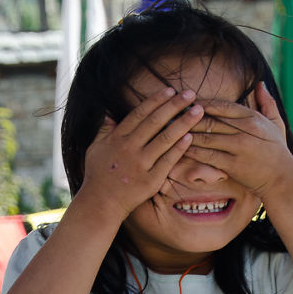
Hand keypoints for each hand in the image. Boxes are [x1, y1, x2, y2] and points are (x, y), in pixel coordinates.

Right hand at [79, 85, 203, 222]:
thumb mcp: (94, 149)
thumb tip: (109, 114)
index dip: (156, 100)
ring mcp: (141, 164)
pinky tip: (190, 137)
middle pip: (155, 122)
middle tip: (190, 94)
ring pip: (165, 139)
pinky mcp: (150, 180)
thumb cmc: (97, 175)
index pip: (140, 113)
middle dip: (174, 105)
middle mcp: (129, 148)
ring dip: (183, 123)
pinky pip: (168, 161)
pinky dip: (179, 148)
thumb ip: (104, 130)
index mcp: (117, 138)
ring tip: (198, 111)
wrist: (100, 204)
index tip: (170, 90)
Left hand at [178, 81, 292, 200]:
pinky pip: (207, 155)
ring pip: (206, 136)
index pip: (222, 106)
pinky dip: (192, 151)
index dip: (203, 103)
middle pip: (210, 119)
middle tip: (172, 114)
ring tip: (170, 129)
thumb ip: (267, 102)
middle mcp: (245, 130)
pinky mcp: (232, 165)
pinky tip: (179, 148)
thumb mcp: (276, 123)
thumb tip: (260, 84)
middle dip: (190, 117)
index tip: (188, 102)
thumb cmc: (278, 151)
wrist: (282, 179)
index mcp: (253, 118)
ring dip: (187, 132)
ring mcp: (238, 148)